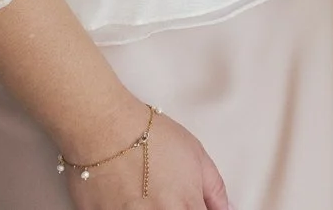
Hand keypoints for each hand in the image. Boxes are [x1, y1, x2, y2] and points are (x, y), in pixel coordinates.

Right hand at [60, 104, 230, 209]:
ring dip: (152, 208)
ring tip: (146, 193)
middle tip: (169, 195)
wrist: (106, 130)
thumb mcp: (197, 155)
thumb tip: (226, 208)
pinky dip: (128, 209)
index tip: (195, 205)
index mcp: (186, 206)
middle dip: (177, 209)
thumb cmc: (149, 137)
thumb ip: (215, 189)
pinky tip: (127, 196)